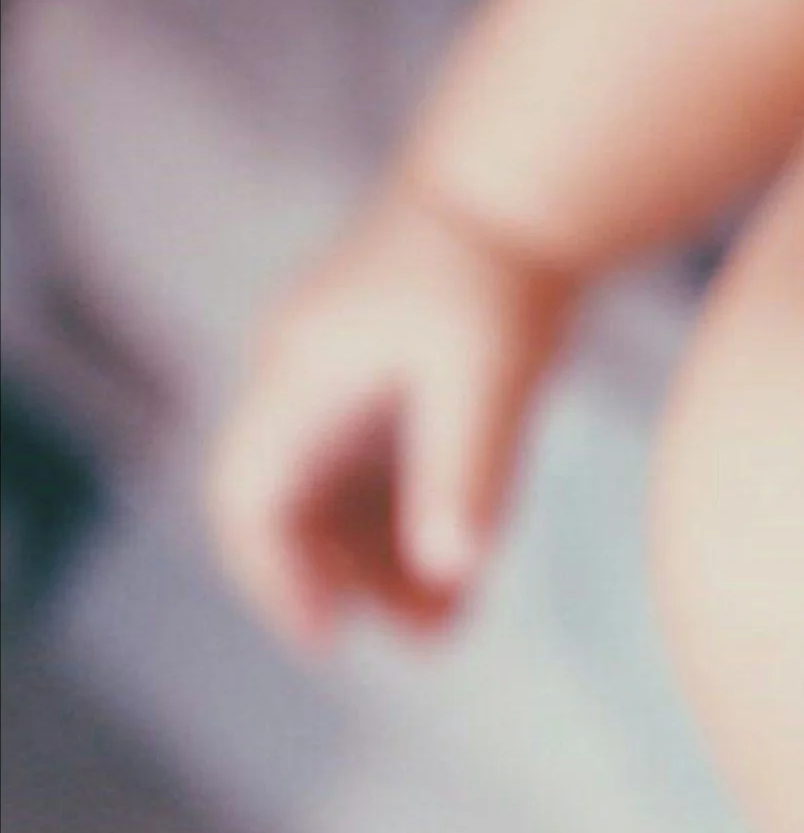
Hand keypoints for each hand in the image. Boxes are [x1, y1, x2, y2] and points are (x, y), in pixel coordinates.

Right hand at [209, 183, 576, 648]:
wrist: (524, 192)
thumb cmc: (498, 273)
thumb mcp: (491, 372)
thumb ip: (468, 467)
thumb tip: (452, 568)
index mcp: (303, 372)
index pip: (250, 496)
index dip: (274, 572)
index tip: (326, 635)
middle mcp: (307, 381)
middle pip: (294, 509)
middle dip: (346, 580)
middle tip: (422, 640)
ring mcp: (344, 382)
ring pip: (339, 500)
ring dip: (383, 563)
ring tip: (448, 626)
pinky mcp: (388, 385)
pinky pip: (380, 476)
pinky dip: (413, 526)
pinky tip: (465, 577)